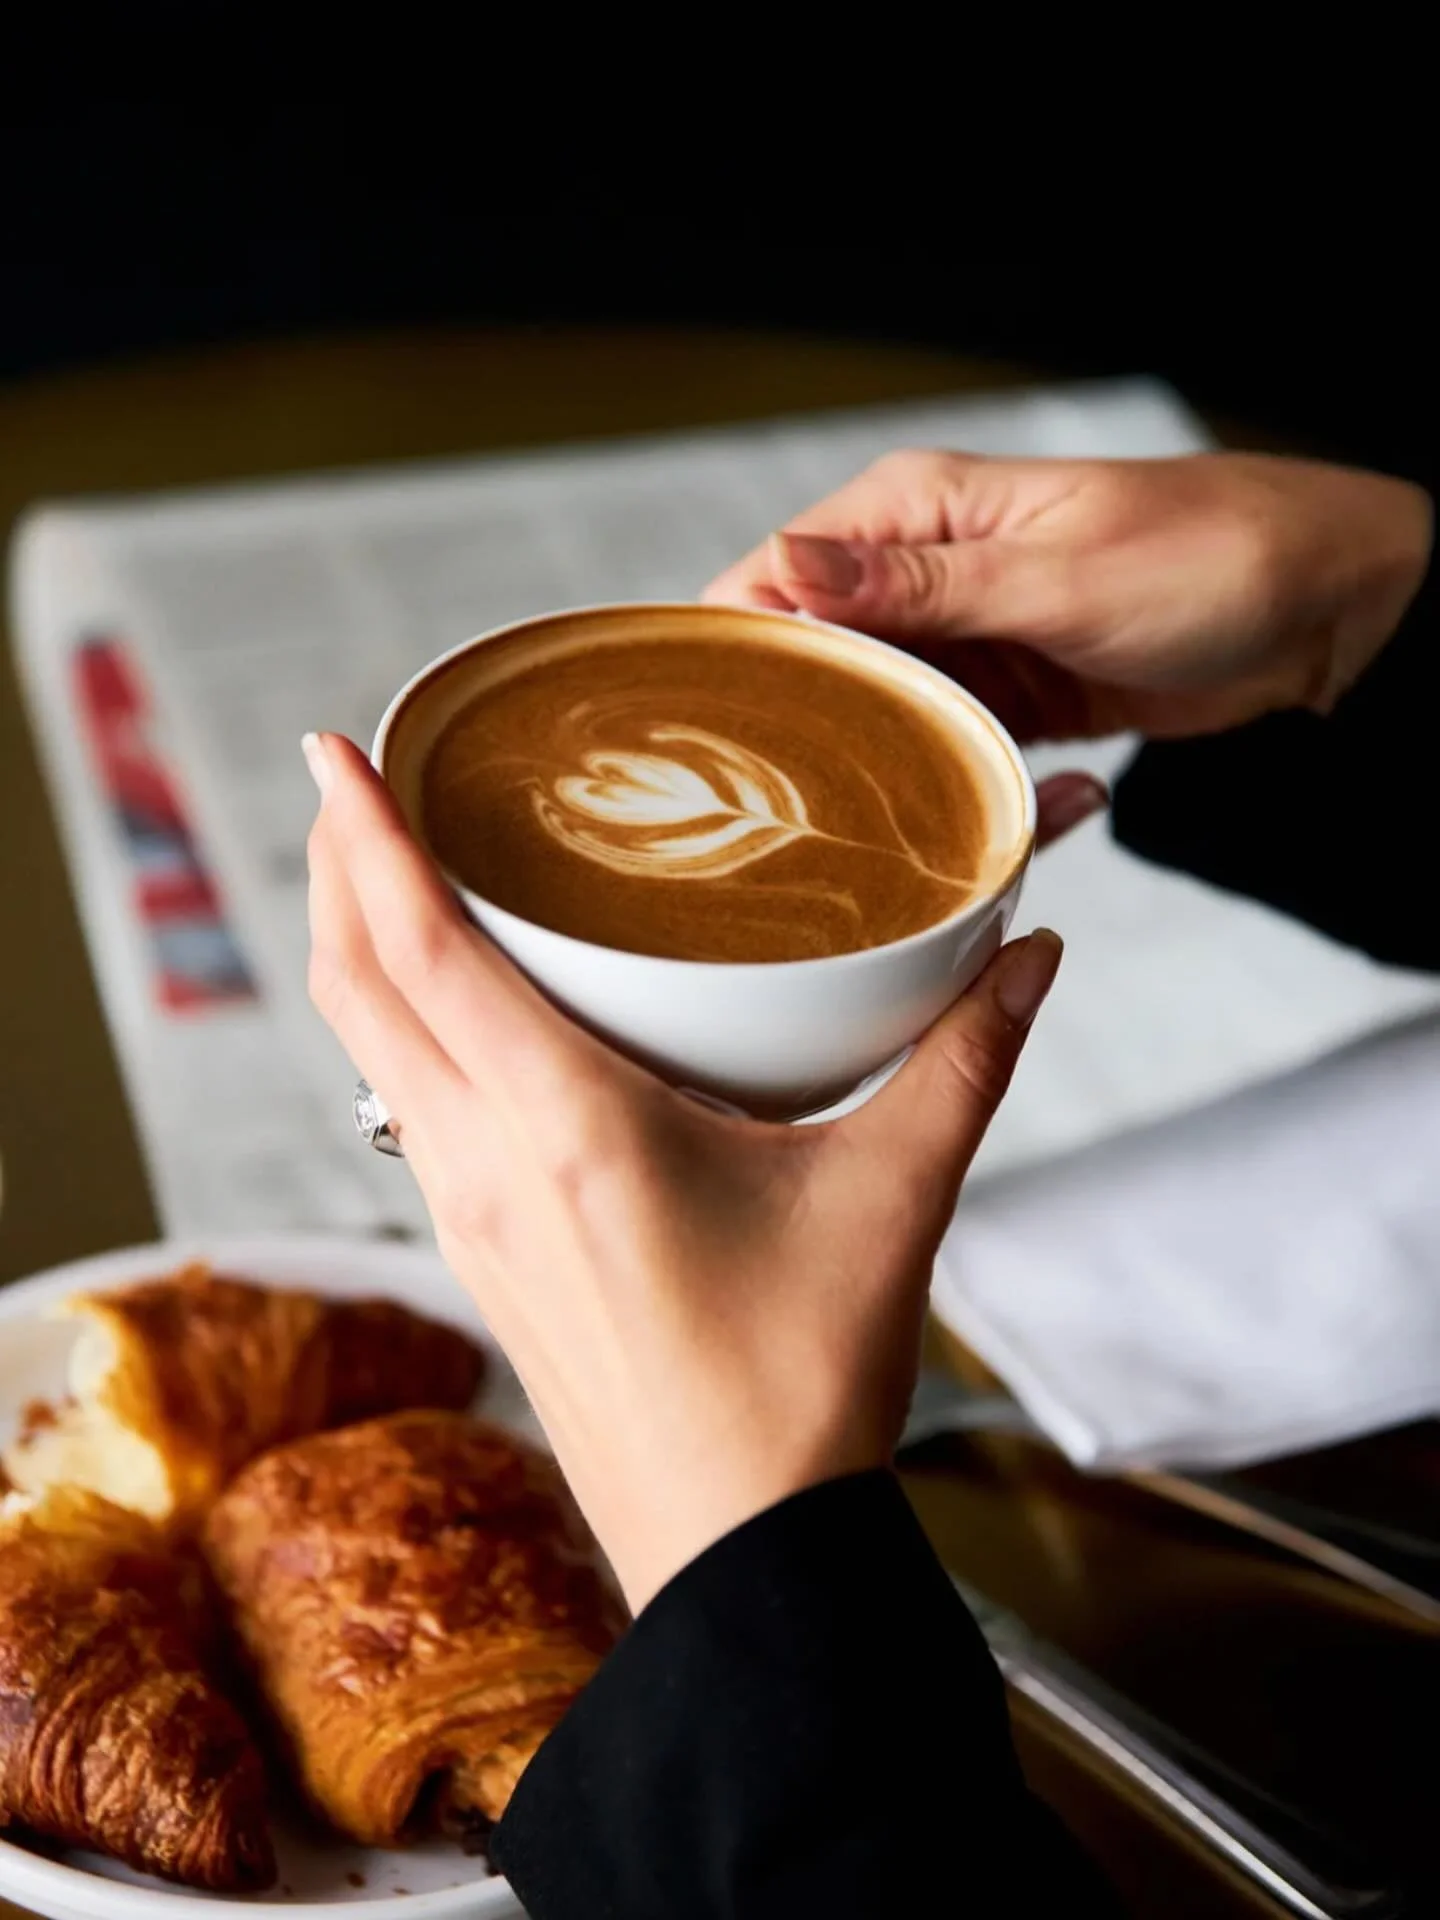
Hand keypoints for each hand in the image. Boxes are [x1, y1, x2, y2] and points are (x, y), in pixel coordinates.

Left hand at [304, 732, 1061, 1613]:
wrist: (736, 1552)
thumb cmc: (799, 1385)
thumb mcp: (893, 1200)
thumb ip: (963, 1059)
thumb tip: (1034, 952)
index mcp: (567, 1127)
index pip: (421, 951)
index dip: (366, 837)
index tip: (339, 746)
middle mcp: (487, 1162)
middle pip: (358, 986)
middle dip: (339, 869)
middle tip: (360, 779)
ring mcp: (467, 1215)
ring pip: (366, 1051)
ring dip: (357, 948)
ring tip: (389, 871)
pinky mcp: (481, 1255)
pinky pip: (402, 1108)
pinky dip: (394, 1027)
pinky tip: (452, 1008)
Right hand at [704, 450, 1431, 741]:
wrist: (1328, 611)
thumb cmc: (1210, 555)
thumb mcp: (1054, 574)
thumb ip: (915, 584)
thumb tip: (784, 567)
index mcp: (917, 510)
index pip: (775, 574)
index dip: (740, 648)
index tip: (726, 730)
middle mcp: (924, 573)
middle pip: (813, 659)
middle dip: (811, 725)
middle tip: (817, 802)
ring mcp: (965, 639)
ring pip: (877, 714)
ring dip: (894, 765)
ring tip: (917, 812)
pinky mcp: (1005, 695)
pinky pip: (948, 747)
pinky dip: (966, 780)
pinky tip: (1011, 796)